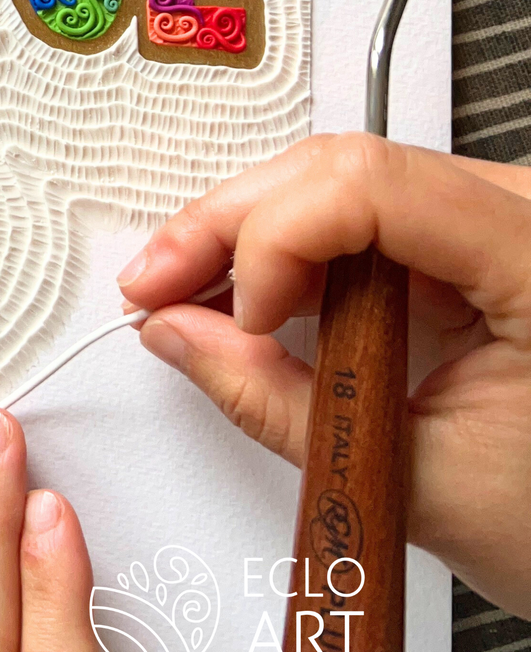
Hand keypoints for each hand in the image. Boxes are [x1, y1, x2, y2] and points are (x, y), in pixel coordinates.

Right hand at [118, 133, 530, 617]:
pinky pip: (358, 217)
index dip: (276, 238)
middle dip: (228, 226)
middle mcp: (525, 216)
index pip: (371, 187)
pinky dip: (290, 253)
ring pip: (336, 182)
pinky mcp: (471, 244)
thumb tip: (177, 335)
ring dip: (246, 235)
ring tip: (184, 293)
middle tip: (158, 285)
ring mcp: (499, 223)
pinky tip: (242, 291)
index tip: (238, 314)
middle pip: (338, 170)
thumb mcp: (415, 481)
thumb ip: (274, 400)